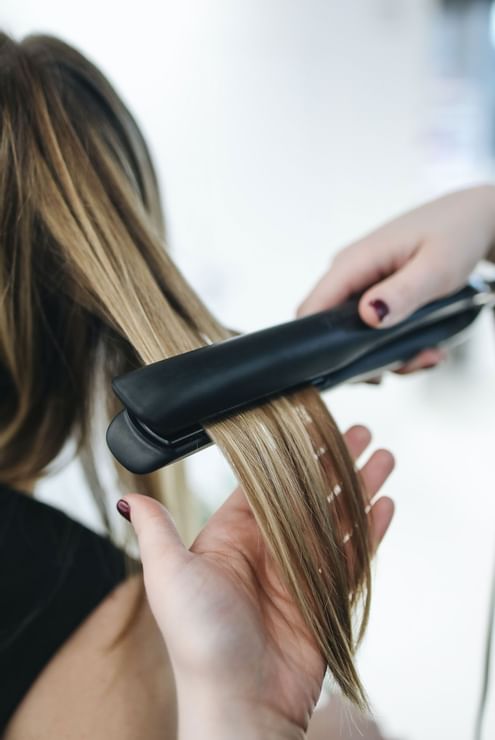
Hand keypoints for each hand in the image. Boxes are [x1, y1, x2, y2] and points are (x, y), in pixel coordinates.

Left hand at [118, 426, 393, 739]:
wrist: (240, 704)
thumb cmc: (199, 644)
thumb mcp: (168, 577)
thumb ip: (156, 531)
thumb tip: (131, 496)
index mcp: (231, 537)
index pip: (266, 482)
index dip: (291, 453)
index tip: (310, 426)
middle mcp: (267, 550)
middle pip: (308, 493)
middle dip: (334, 462)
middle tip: (360, 433)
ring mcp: (300, 573)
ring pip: (336, 518)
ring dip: (359, 488)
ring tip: (382, 458)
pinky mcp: (325, 598)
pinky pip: (354, 556)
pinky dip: (371, 529)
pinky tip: (384, 506)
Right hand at [298, 185, 494, 371]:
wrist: (474, 217)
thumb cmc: (457, 232)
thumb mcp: (438, 267)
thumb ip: (403, 293)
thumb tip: (368, 316)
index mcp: (353, 262)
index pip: (311, 312)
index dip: (320, 348)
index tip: (358, 370)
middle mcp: (348, 274)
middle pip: (331, 332)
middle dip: (366, 359)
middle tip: (412, 362)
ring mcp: (360, 284)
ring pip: (354, 336)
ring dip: (388, 355)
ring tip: (426, 355)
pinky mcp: (374, 292)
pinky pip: (371, 328)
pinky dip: (396, 344)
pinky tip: (424, 346)